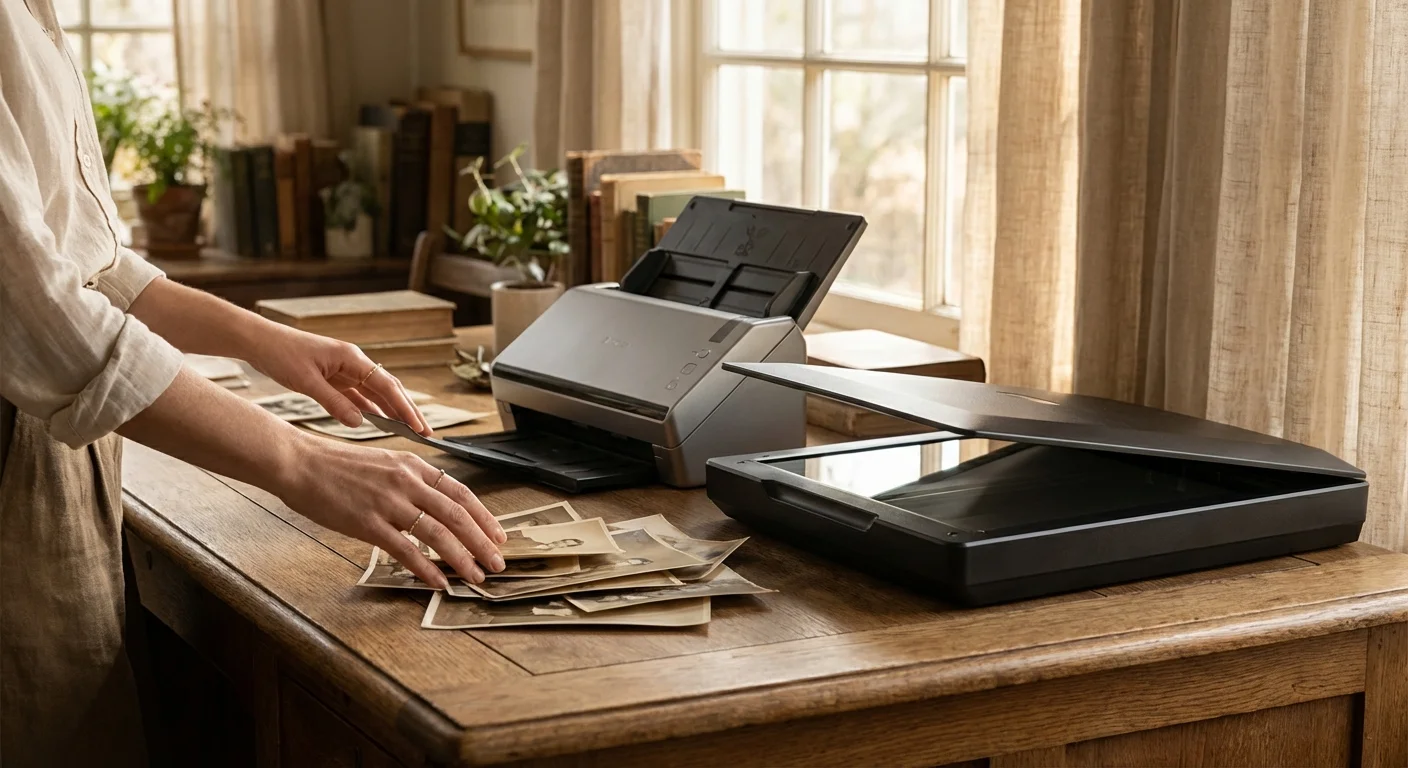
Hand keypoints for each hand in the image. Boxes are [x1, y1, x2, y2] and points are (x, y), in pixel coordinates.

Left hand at [249, 324, 432, 435]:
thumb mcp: (307, 381)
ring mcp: (345, 370)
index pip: (386, 385)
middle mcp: (354, 363)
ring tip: (409, 431)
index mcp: (352, 358)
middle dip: (408, 411)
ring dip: (392, 412)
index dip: (405, 407)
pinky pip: (359, 396)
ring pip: (376, 394)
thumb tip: (359, 423)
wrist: (260, 341)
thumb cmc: (281, 354)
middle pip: (389, 389)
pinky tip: (380, 423)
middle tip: (425, 432)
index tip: (418, 427)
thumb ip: (334, 402)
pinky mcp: (334, 378)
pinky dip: (371, 409)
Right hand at [277, 431, 508, 585]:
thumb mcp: (383, 462)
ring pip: (438, 533)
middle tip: (497, 562)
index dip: (484, 517)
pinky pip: (406, 550)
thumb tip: (434, 503)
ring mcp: (389, 502)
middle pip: (457, 515)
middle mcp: (407, 481)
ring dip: (462, 558)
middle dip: (482, 542)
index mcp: (413, 465)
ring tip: (475, 576)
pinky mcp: (368, 523)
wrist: (299, 462)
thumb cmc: (336, 465)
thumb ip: (410, 480)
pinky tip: (438, 582)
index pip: (461, 493)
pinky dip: (426, 568)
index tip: (498, 535)